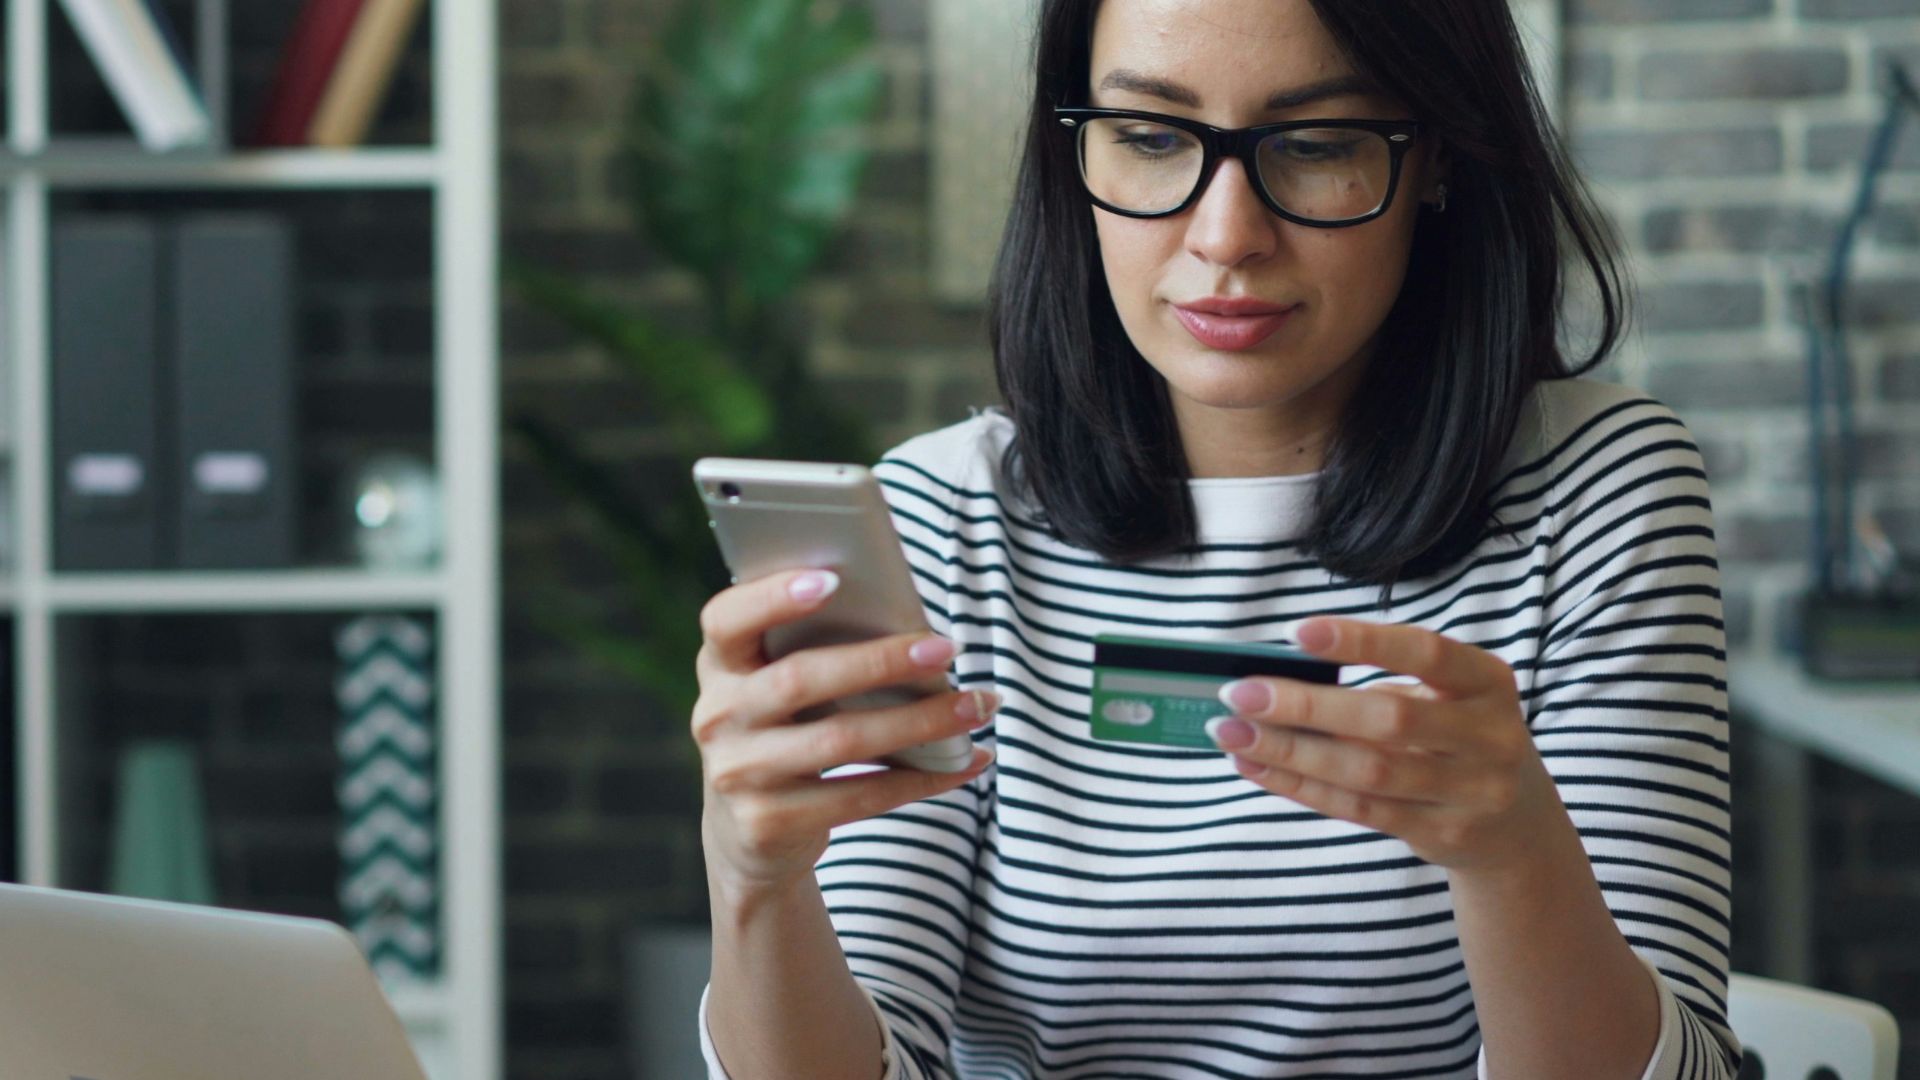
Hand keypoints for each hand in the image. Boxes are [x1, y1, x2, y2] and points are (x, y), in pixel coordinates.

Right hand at [692, 568, 996, 896]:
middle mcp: (717, 716)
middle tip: (946, 649)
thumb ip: (816, 652)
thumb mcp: (779, 687)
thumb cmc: (787, 730)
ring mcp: (737, 774)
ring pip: (840, 741)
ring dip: (920, 722)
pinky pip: (859, 797)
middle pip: (800, 680)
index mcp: (720, 664)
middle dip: (880, 661)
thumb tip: (912, 629)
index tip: (833, 579)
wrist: (747, 834)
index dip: (772, 597)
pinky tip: (967, 760)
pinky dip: (923, 778)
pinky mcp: (768, 823)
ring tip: (976, 706)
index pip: (726, 620)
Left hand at [1205, 617, 1560, 871]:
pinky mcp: (1442, 834)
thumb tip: (1280, 677)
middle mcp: (1488, 736)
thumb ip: (1383, 685)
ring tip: (1232, 733)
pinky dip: (1300, 785)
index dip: (1361, 641)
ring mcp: (1470, 792)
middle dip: (1305, 705)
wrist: (1517, 828)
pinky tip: (1258, 765)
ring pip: (1366, 771)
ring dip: (1290, 751)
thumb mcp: (1447, 699)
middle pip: (1387, 719)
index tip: (1295, 631)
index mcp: (1487, 682)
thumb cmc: (1458, 739)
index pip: (1425, 653)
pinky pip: (1358, 809)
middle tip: (1240, 693)